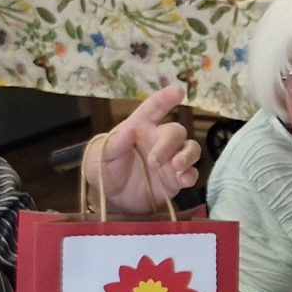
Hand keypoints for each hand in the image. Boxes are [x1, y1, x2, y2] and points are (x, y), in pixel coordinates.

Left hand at [95, 82, 201, 216]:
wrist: (109, 199)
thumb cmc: (103, 170)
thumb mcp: (99, 155)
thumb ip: (114, 144)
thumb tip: (129, 131)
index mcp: (140, 127)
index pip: (155, 107)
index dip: (166, 98)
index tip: (178, 92)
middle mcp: (159, 140)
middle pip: (176, 132)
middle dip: (169, 144)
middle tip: (154, 161)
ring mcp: (170, 160)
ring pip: (191, 149)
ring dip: (187, 155)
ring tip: (177, 166)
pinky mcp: (175, 180)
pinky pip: (191, 174)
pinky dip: (190, 175)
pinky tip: (183, 180)